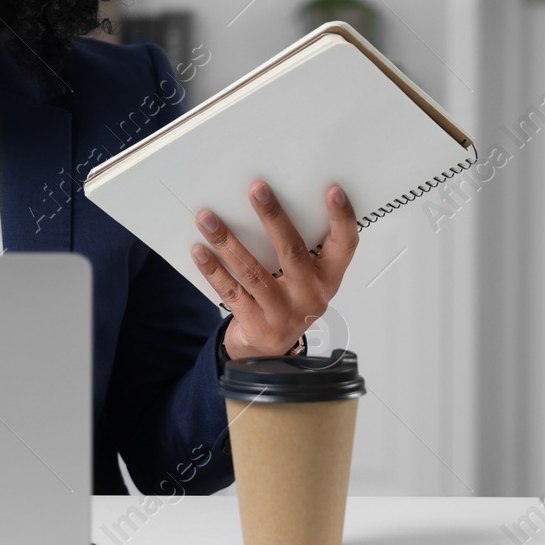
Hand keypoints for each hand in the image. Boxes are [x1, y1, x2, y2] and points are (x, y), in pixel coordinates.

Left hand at [190, 180, 358, 360]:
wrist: (267, 354)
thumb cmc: (286, 305)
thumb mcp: (302, 280)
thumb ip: (295, 250)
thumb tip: (266, 204)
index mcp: (327, 278)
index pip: (344, 245)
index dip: (342, 218)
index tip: (333, 191)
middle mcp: (310, 296)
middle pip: (292, 251)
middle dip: (273, 217)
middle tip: (256, 189)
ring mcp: (284, 313)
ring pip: (253, 271)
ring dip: (227, 241)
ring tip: (208, 219)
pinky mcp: (258, 326)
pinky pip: (231, 292)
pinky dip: (213, 270)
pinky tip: (200, 251)